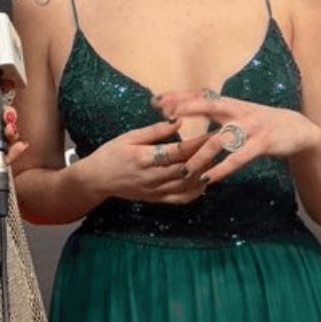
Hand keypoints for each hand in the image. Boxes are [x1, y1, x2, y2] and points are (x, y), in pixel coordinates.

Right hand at [81, 119, 211, 204]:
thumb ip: (155, 131)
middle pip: (187, 168)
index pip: (179, 150)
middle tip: (223, 146)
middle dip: (207, 157)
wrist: (97, 179)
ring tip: (216, 161)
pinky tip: (205, 182)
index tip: (213, 133)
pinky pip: (182, 198)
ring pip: (188, 185)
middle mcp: (153, 176)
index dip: (198, 142)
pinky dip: (196, 191)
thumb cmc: (111, 153)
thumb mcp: (129, 137)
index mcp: (145, 158)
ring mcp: (156, 190)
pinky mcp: (157, 199)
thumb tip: (179, 122)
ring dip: (205, 173)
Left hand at [153, 89, 320, 186]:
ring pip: (218, 140)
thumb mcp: (236, 114)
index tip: (154, 101)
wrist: (298, 129)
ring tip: (183, 169)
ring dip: (199, 156)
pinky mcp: (262, 143)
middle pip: (207, 105)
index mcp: (228, 104)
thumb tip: (182, 111)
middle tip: (164, 117)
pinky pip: (238, 158)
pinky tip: (208, 179)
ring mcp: (250, 126)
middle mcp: (237, 111)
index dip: (177, 97)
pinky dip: (221, 169)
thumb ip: (212, 113)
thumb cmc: (260, 123)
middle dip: (185, 109)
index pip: (199, 95)